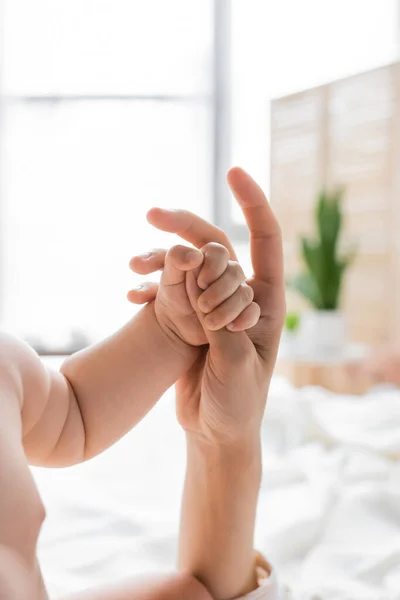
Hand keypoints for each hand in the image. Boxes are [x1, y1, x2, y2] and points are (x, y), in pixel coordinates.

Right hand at [129, 167, 284, 443]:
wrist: (215, 429)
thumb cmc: (237, 405)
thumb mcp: (235, 371)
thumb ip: (224, 330)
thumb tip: (208, 287)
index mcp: (266, 302)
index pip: (265, 241)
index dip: (253, 203)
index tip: (233, 171)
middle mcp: (241, 295)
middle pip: (217, 246)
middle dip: (186, 227)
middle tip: (152, 214)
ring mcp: (214, 305)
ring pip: (189, 266)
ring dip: (162, 259)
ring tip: (132, 264)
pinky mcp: (191, 319)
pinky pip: (171, 291)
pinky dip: (153, 287)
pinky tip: (131, 292)